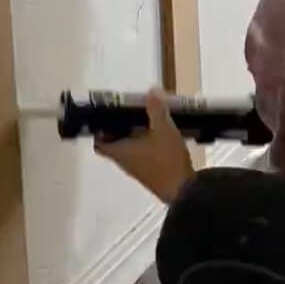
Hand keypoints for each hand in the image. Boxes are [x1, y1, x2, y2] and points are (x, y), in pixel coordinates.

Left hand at [94, 90, 193, 204]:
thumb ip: (156, 109)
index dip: (100, 128)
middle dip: (120, 127)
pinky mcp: (151, 173)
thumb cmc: (167, 160)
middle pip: (115, 144)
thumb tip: (151, 91)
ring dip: (134, 135)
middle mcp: (125, 162)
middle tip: (130, 111)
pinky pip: (141, 155)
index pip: (100, 143)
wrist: (185, 192)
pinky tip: (160, 134)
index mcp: (121, 152)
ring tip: (147, 118)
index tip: (107, 114)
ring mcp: (138, 170)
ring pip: (129, 150)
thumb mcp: (163, 129)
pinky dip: (146, 143)